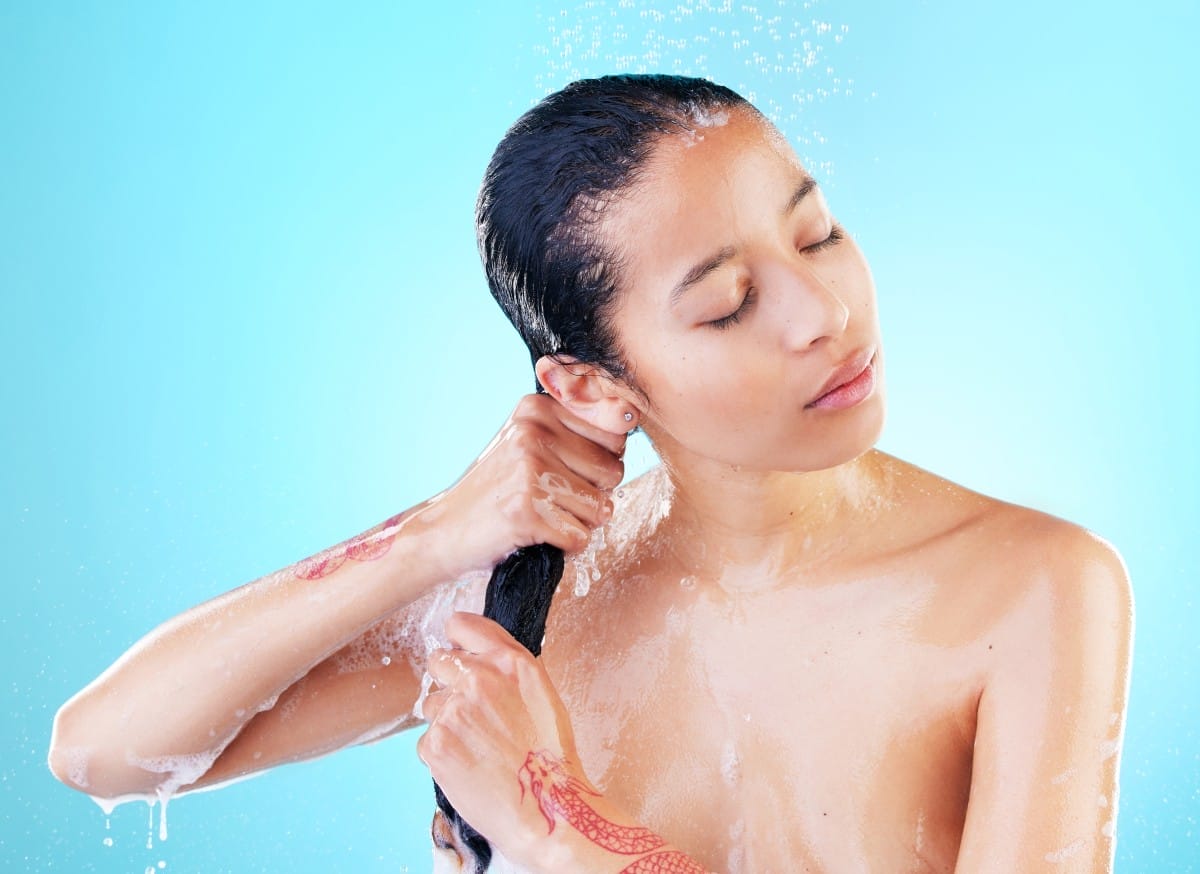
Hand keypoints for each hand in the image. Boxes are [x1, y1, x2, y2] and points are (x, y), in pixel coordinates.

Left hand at [416, 611, 588, 864]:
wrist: (545, 807)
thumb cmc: (549, 752)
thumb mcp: (540, 690)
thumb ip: (507, 662)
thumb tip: (473, 647)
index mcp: (508, 661)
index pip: (459, 625)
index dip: (458, 641)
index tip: (460, 653)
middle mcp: (478, 679)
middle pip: (437, 660)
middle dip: (449, 681)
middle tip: (472, 711)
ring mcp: (453, 711)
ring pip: (431, 704)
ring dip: (446, 720)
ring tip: (477, 745)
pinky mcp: (435, 744)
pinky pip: (427, 738)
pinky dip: (443, 752)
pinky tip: (469, 764)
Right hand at [425, 393, 627, 579]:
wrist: (444, 531)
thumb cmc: (497, 490)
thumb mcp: (529, 444)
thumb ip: (576, 427)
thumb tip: (629, 415)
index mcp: (537, 408)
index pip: (615, 432)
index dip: (600, 462)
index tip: (567, 471)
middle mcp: (533, 432)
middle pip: (613, 472)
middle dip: (592, 495)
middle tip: (549, 498)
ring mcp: (529, 469)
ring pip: (600, 508)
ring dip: (577, 523)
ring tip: (542, 515)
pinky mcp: (527, 509)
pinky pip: (580, 537)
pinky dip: (564, 546)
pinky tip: (535, 534)